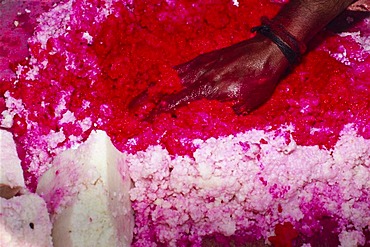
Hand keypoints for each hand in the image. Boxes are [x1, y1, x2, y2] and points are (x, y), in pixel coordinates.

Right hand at [149, 35, 288, 115]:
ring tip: (141, 97)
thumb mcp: (245, 105)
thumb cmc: (260, 80)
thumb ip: (225, 112)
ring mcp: (200, 64)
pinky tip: (165, 81)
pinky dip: (168, 76)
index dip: (158, 112)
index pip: (175, 102)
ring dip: (153, 87)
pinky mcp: (204, 58)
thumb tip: (214, 115)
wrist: (268, 51)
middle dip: (146, 99)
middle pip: (165, 86)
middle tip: (131, 109)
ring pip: (170, 76)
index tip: (145, 120)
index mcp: (207, 89)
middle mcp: (199, 75)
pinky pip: (181, 68)